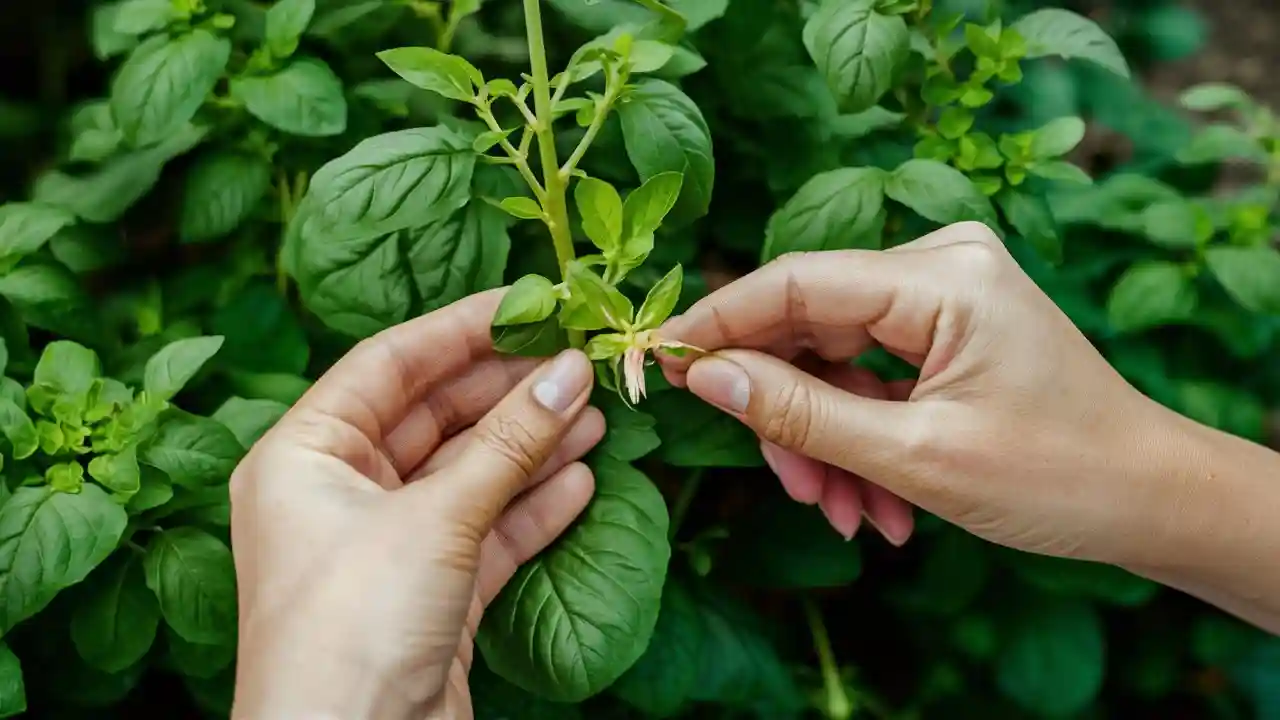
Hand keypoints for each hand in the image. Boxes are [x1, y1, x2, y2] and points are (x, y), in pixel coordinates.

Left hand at [228, 290, 601, 719]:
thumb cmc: (351, 631)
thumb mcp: (433, 519)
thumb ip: (507, 444)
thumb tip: (569, 373)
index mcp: (304, 456)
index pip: (388, 365)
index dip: (460, 330)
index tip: (530, 305)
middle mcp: (338, 493)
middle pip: (435, 417)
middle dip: (508, 391)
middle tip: (578, 361)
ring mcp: (385, 544)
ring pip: (468, 474)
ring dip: (531, 445)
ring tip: (596, 412)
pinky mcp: (428, 593)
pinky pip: (485, 530)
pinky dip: (531, 506)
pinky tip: (582, 481)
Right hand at [659, 222, 1197, 567]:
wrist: (1147, 496)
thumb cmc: (1058, 477)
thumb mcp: (915, 457)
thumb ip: (800, 413)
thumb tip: (705, 377)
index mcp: (943, 276)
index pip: (793, 282)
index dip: (717, 323)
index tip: (656, 362)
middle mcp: (941, 264)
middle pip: (808, 326)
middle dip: (790, 415)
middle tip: (791, 488)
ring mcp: (943, 292)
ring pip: (833, 359)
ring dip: (825, 440)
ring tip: (847, 514)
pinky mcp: (943, 325)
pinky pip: (867, 373)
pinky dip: (858, 435)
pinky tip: (873, 501)